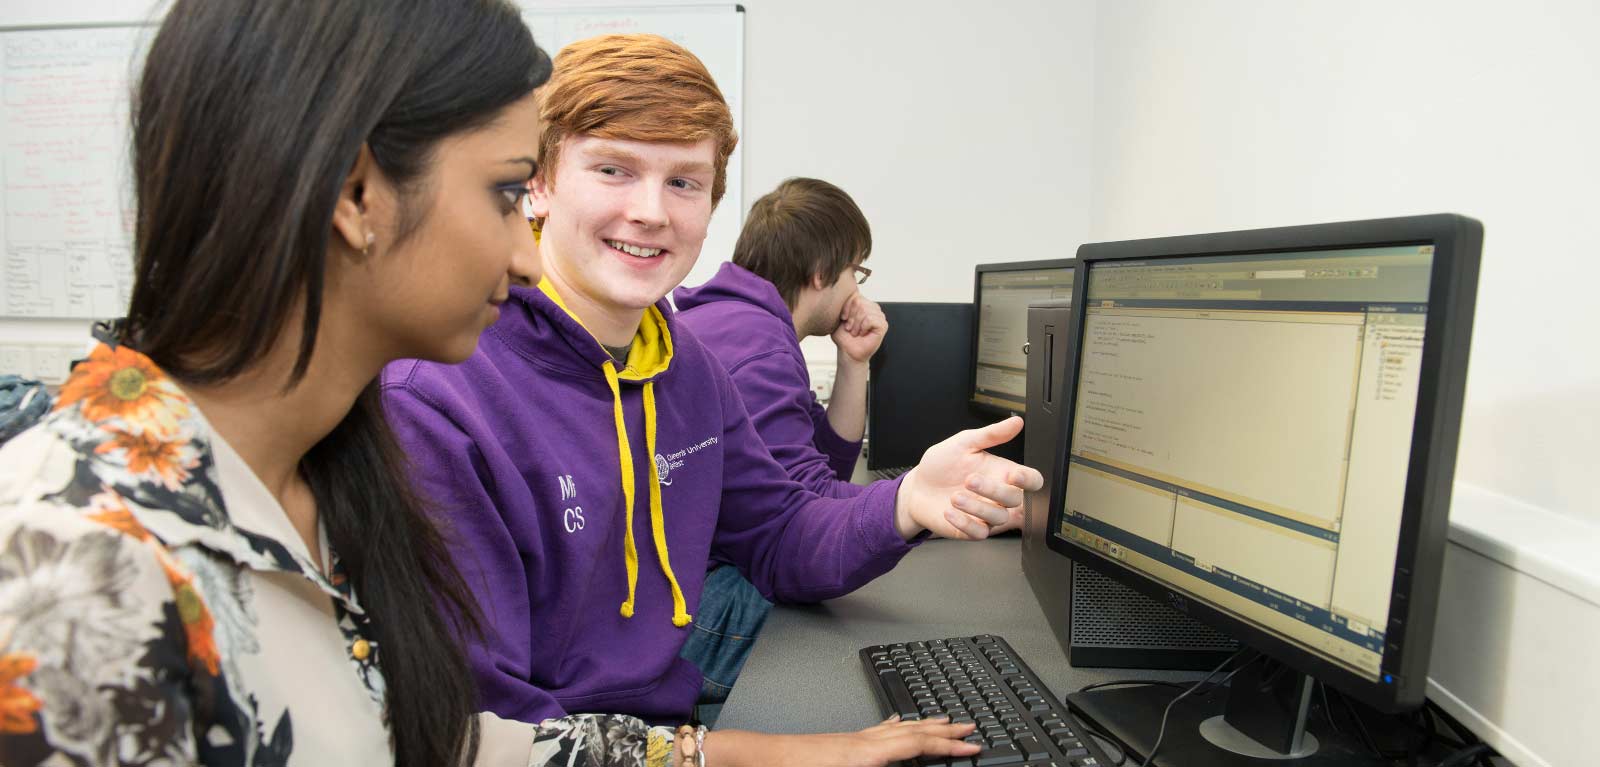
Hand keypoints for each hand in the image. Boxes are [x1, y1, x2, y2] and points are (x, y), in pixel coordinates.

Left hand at [704, 716, 979, 766]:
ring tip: (944, 720)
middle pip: (914, 731)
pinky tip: (897, 722)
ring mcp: (853, 738)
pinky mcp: (842, 741)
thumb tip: (906, 765)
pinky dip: (896, 726)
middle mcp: (864, 741)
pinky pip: (879, 729)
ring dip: (925, 724)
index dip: (950, 746)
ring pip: (898, 727)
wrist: (763, 760)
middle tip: (970, 726)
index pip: (920, 746)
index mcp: (869, 754)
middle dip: (945, 730)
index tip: (975, 745)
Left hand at [831, 294, 886, 364]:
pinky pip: (870, 319)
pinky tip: (862, 333)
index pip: (854, 294)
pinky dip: (863, 327)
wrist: (848, 351)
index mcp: (863, 302)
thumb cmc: (844, 336)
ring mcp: (879, 315)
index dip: (846, 307)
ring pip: (864, 310)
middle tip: (850, 328)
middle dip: (851, 317)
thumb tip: (841, 292)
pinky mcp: (883, 325)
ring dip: (856, 324)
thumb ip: (840, 303)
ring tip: (855, 332)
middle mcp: (872, 307)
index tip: (843, 318)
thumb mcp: (837, 317)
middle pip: (859, 302)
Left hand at [893, 416, 1042, 539]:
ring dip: (977, 507)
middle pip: (1015, 499)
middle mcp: (997, 496)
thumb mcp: (964, 443)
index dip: (1029, 479)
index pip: (1031, 480)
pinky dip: (965, 523)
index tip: (1014, 474)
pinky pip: (979, 533)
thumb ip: (991, 434)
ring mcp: (985, 514)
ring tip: (955, 496)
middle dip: (993, 490)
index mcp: (1001, 473)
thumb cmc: (942, 465)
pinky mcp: (971, 529)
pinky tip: (949, 511)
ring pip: (999, 518)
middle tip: (969, 480)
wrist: (916, 487)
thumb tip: (1017, 421)